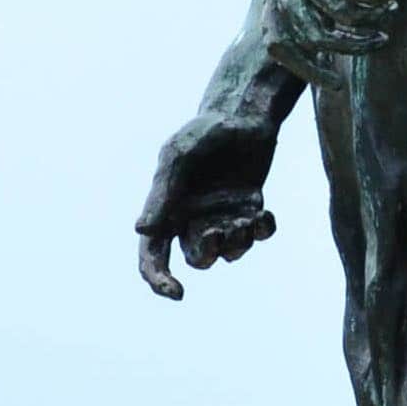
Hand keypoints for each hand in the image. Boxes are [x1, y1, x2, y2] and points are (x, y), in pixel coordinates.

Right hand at [137, 109, 280, 298]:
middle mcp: (194, 217)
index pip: (153, 254)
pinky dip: (263, 230)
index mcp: (167, 209)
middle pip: (198, 258)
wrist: (244, 113)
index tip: (176, 292)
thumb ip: (164, 192)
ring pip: (230, 250)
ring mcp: (224, 215)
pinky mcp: (252, 208)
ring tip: (246, 220)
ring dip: (238, 243)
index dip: (158, 279)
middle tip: (221, 234)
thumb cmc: (204, 131)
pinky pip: (258, 234)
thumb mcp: (179, 156)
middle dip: (210, 254)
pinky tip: (264, 213)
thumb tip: (142, 231)